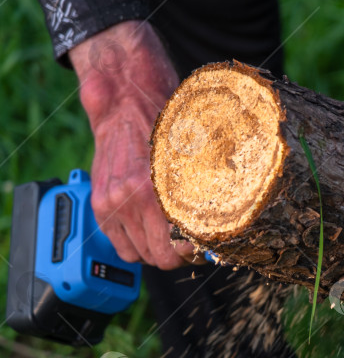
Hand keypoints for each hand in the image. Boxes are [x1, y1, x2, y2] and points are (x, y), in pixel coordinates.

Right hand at [69, 21, 195, 268]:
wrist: (125, 100)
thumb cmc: (164, 123)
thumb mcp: (196, 152)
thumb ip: (207, 187)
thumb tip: (229, 220)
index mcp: (159, 189)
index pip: (181, 246)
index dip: (198, 252)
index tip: (206, 246)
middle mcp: (133, 200)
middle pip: (161, 257)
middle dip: (179, 255)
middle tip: (191, 244)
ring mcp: (113, 203)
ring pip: (139, 255)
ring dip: (156, 250)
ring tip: (169, 237)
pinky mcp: (100, 204)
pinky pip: (119, 245)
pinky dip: (134, 244)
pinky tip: (148, 231)